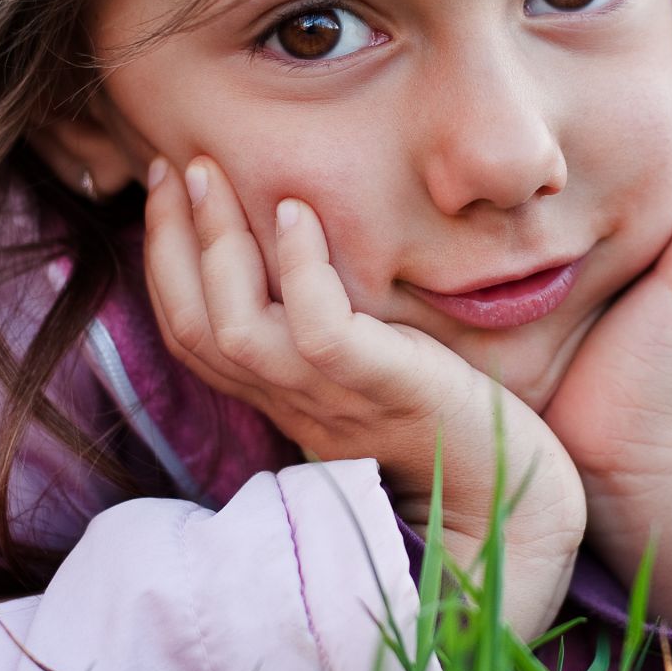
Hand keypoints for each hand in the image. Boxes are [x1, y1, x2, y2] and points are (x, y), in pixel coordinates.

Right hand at [143, 156, 585, 638]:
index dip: (165, 258)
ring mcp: (334, 399)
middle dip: (171, 239)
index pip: (192, 330)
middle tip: (168, 165)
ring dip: (217, 244)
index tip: (164, 186)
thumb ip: (329, 326)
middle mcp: (292, 399)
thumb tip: (304, 247)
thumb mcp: (369, 367)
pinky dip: (301, 270)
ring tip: (211, 174)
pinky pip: (320, 332)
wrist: (507, 505)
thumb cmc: (446, 423)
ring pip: (237, 326)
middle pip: (196, 324)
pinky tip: (298, 213)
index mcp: (281, 393)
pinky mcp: (386, 390)